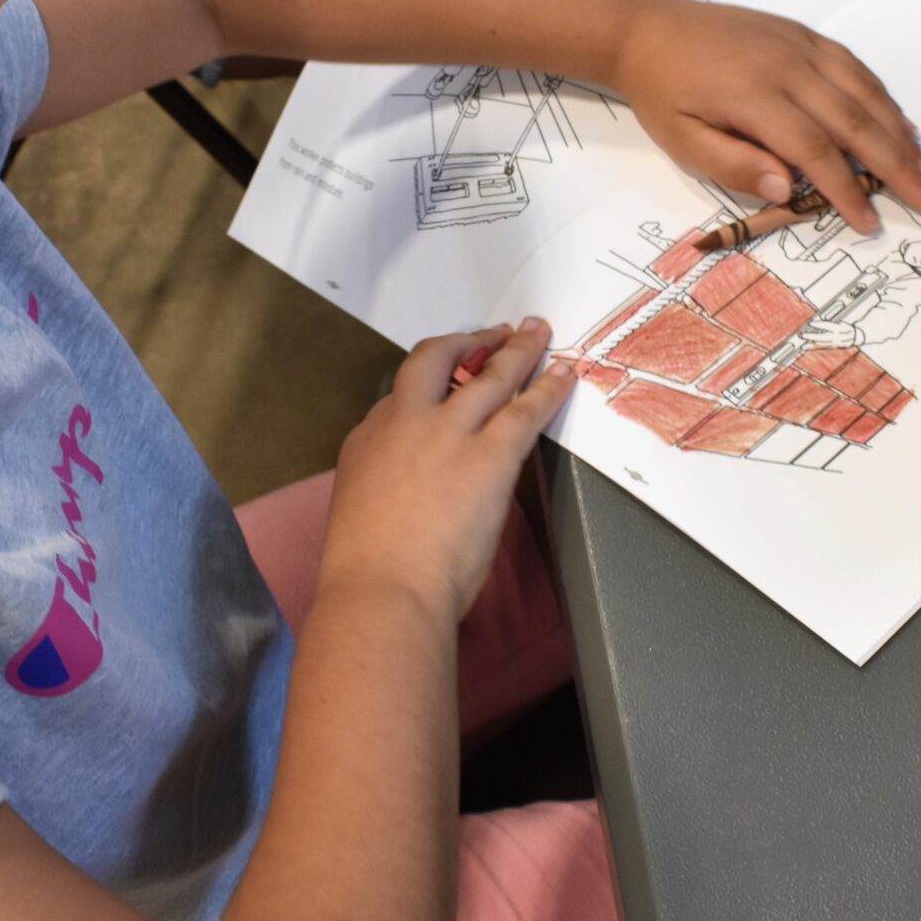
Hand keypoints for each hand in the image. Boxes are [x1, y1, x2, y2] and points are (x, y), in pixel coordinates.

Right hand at [321, 321, 574, 624]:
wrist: (382, 589)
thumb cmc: (366, 572)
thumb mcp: (357, 513)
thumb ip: (384, 489)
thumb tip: (412, 496)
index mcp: (367, 441)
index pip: (399, 402)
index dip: (427, 394)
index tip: (445, 392)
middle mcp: (404, 422)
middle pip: (435, 360)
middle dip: (466, 342)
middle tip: (491, 334)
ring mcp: (449, 432)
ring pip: (489, 375)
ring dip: (517, 350)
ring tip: (536, 332)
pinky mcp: (491, 454)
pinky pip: (527, 409)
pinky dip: (548, 387)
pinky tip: (563, 374)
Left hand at [611, 0, 920, 234]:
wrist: (647, 27)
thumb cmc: (661, 92)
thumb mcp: (681, 140)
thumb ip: (734, 166)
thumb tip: (788, 189)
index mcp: (755, 97)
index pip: (815, 150)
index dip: (846, 189)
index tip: (869, 222)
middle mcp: (787, 66)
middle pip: (855, 120)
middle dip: (896, 164)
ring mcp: (800, 45)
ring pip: (864, 91)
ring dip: (900, 132)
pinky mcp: (803, 33)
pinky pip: (854, 66)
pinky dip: (883, 96)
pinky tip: (900, 122)